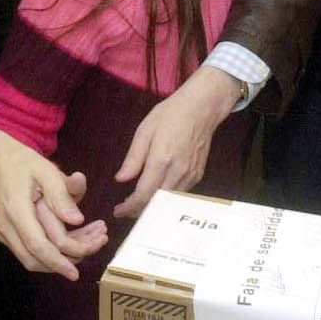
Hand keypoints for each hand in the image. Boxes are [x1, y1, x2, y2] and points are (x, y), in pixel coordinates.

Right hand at [0, 126, 107, 278]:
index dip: (59, 262)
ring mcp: (0, 232)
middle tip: (96, 245)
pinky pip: (25, 250)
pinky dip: (48, 250)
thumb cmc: (20, 162)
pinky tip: (72, 236)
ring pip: (30, 258)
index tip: (77, 272)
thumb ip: (61, 195)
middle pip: (35, 259)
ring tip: (89, 241)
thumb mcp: (45, 170)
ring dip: (60, 257)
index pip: (38, 246)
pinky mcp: (1, 233)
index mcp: (15, 210)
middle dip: (66, 261)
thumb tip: (77, 220)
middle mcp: (4, 227)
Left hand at [114, 66, 236, 215]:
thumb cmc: (171, 115)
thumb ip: (133, 158)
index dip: (129, 207)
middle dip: (139, 211)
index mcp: (161, 159)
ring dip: (153, 207)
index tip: (118, 211)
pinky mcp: (198, 175)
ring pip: (169, 202)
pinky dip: (166, 199)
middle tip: (125, 210)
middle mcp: (178, 172)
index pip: (144, 194)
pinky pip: (180, 194)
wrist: (202, 108)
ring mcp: (190, 175)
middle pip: (157, 204)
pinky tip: (157, 194)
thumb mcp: (145, 131)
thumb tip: (121, 179)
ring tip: (138, 204)